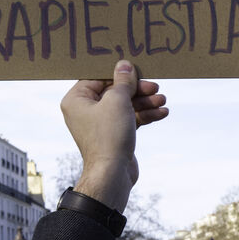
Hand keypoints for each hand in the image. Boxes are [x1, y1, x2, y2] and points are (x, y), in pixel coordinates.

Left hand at [60, 61, 167, 211]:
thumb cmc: (109, 136)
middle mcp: (85, 111)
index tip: (136, 70)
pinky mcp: (114, 135)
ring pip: (125, 105)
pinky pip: (129, 119)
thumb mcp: (118, 101)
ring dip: (145, 102)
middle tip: (155, 87)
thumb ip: (123, 81)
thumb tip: (124, 65)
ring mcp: (100, 124)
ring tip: (162, 100)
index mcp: (76, 100)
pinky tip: (162, 112)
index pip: (98, 78)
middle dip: (137, 90)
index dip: (119, 73)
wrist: (112, 174)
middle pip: (114, 91)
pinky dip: (144, 115)